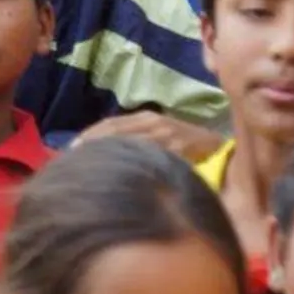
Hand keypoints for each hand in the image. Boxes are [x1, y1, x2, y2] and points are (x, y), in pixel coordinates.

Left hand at [73, 112, 224, 162]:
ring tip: (91, 170)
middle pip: (115, 131)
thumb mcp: (158, 138)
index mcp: (146, 118)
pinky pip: (155, 156)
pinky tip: (126, 176)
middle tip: (73, 162)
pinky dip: (139, 164)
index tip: (70, 151)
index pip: (110, 124)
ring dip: (110, 155)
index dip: (89, 136)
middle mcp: (155, 122)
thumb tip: (97, 154)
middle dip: (92, 146)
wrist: (223, 150)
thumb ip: (133, 141)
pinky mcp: (182, 149)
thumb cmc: (186, 147)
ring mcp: (169, 134)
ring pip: (132, 143)